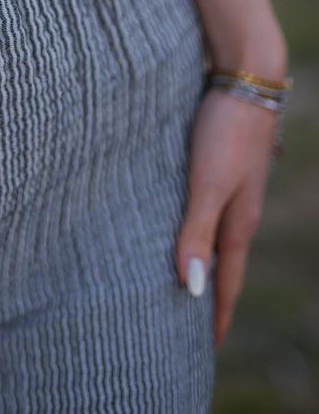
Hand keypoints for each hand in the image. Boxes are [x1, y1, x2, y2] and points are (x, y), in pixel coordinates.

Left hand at [175, 84, 276, 347]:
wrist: (245, 77)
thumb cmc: (225, 131)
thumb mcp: (208, 184)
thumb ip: (197, 232)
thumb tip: (192, 289)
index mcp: (238, 221)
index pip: (226, 280)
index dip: (217, 314)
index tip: (207, 348)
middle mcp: (238, 208)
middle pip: (222, 262)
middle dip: (212, 295)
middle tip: (194, 325)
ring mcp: (231, 185)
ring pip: (215, 234)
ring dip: (204, 260)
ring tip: (189, 281)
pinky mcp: (219, 164)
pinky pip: (206, 208)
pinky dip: (196, 228)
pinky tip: (182, 224)